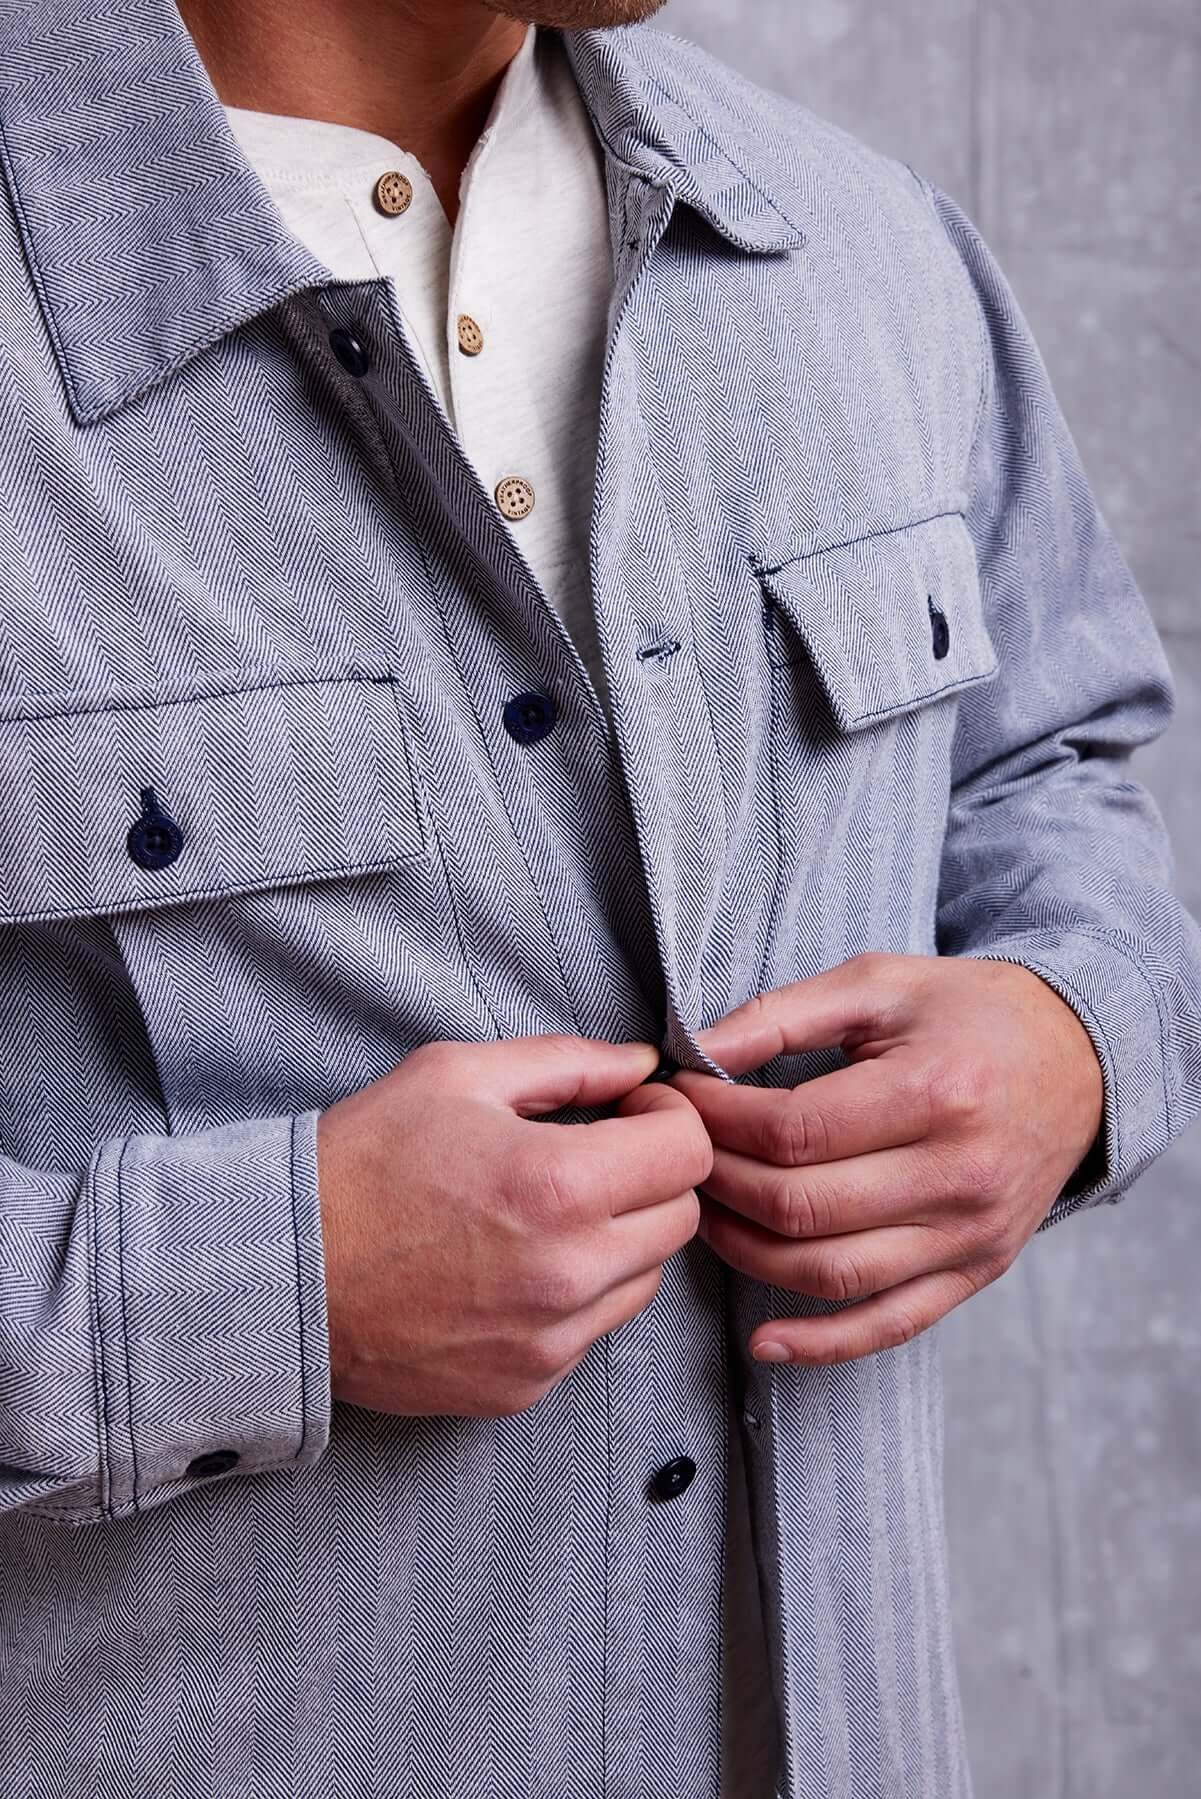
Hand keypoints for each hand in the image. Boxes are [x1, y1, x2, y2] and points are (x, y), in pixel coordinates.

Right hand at [317, 1036, 710, 1416]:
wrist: (281, 1272)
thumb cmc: (362, 1161)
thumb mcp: (457, 1075)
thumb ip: (568, 1063)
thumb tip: (641, 1063)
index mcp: (559, 1186)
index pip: (690, 1154)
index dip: (667, 1119)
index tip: (630, 1114)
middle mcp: (568, 1273)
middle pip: (682, 1219)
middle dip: (652, 1177)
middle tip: (597, 1157)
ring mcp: (549, 1340)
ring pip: (645, 1280)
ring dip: (620, 1240)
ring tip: (549, 1214)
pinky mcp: (525, 1386)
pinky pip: (592, 1331)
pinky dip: (575, 1296)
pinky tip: (513, 1267)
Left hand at [671, 953, 1103, 1365]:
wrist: (1078, 1057)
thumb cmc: (968, 1013)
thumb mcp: (880, 984)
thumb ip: (783, 1014)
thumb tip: (696, 1051)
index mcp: (934, 1092)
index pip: (795, 1132)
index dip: (718, 1121)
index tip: (679, 1099)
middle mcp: (958, 1173)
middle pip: (803, 1207)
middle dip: (721, 1181)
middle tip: (682, 1153)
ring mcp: (970, 1233)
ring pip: (831, 1273)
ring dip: (747, 1253)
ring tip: (705, 1212)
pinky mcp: (976, 1270)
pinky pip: (890, 1325)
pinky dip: (822, 1344)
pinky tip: (765, 1343)